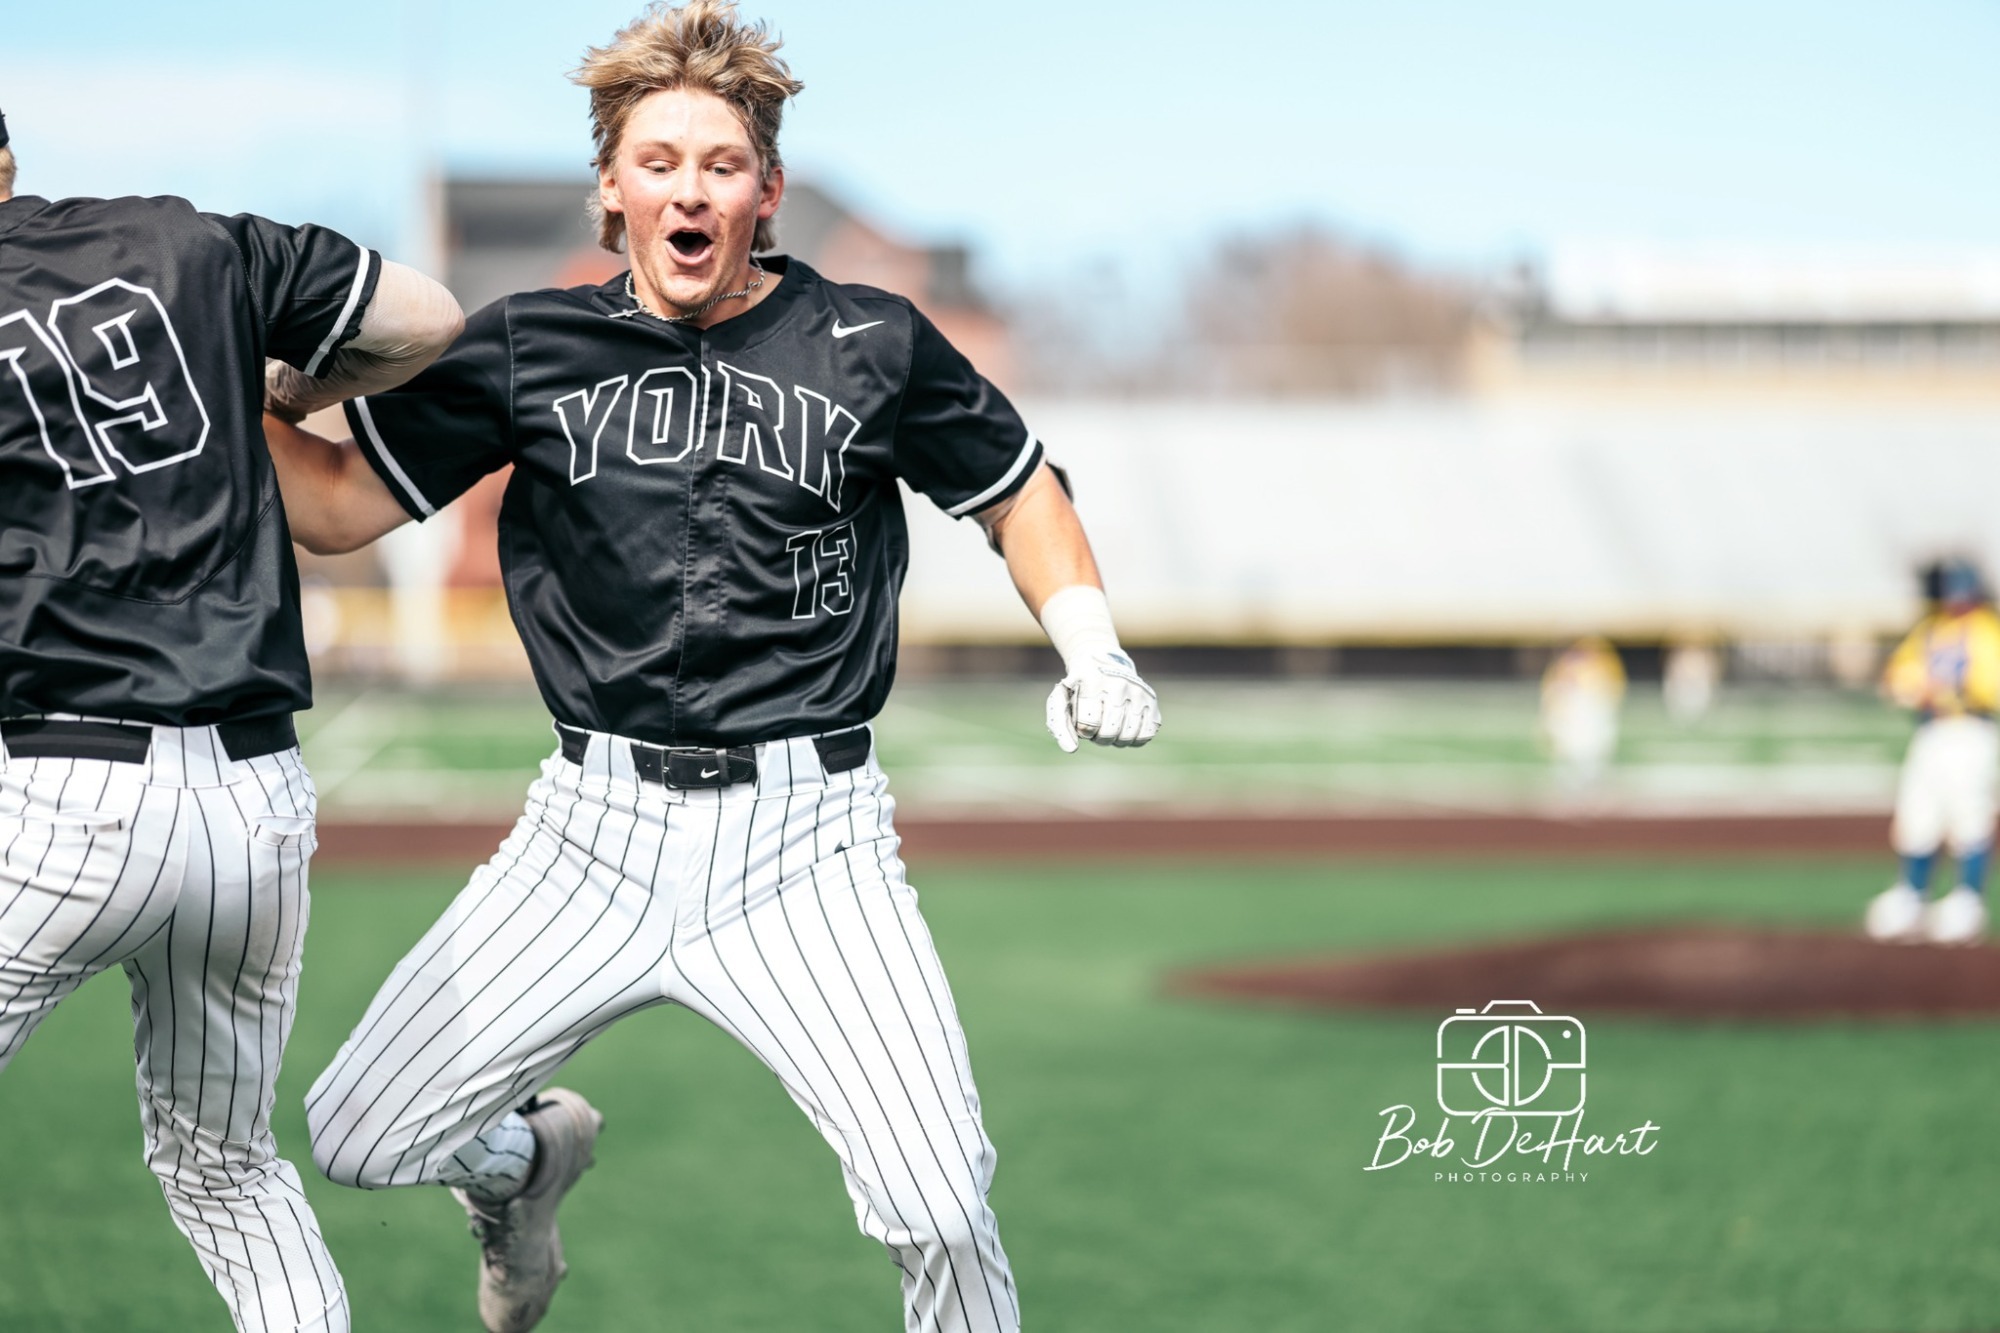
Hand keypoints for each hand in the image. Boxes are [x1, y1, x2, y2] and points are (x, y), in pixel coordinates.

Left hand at [1045, 651, 1160, 752]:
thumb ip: (1060, 726)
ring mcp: (1138, 691)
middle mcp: (1119, 684)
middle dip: (1098, 737)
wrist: (1102, 659)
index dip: (1083, 730)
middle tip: (1096, 725)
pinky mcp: (1151, 699)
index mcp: (1093, 681)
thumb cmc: (1079, 687)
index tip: (1082, 719)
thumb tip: (1071, 750)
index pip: (1088, 725)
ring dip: (1115, 739)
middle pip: (1109, 733)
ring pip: (1128, 736)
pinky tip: (1124, 727)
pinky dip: (1133, 739)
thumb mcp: (1061, 699)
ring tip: (1109, 725)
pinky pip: (1146, 735)